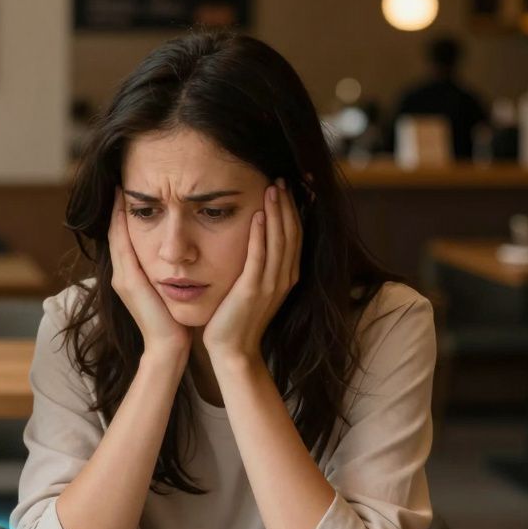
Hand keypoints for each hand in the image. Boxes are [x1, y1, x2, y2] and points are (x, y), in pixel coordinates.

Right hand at [108, 189, 190, 358]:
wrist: (169, 347)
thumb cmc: (175, 322)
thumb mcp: (169, 291)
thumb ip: (167, 274)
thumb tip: (179, 257)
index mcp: (130, 276)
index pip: (124, 238)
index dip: (123, 215)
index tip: (127, 191)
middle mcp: (121, 274)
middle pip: (115, 232)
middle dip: (116, 207)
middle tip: (118, 180)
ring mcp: (122, 277)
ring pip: (116, 235)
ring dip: (117, 210)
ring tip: (119, 187)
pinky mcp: (128, 281)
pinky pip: (123, 244)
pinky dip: (122, 224)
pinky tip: (126, 206)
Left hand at [203, 179, 301, 363]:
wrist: (232, 351)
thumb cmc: (236, 319)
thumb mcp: (252, 287)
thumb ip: (257, 266)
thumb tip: (254, 242)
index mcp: (286, 276)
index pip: (295, 235)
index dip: (294, 210)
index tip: (290, 187)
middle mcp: (284, 278)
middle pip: (292, 232)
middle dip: (288, 204)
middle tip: (282, 178)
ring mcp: (271, 284)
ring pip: (279, 240)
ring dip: (276, 212)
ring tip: (272, 187)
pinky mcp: (253, 290)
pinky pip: (259, 257)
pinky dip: (260, 235)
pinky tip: (257, 215)